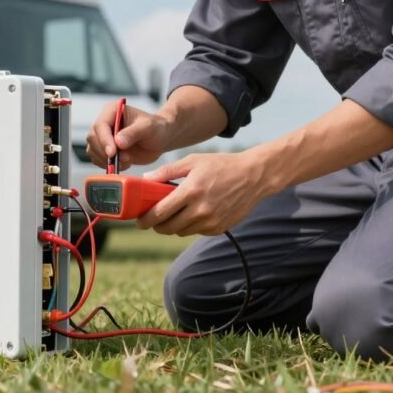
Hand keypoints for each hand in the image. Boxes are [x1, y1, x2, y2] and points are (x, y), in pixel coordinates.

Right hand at [86, 102, 172, 169]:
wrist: (161, 139)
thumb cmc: (156, 128)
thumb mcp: (149, 127)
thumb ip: (134, 132)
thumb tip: (118, 141)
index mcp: (112, 111)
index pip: (100, 125)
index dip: (104, 140)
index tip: (112, 152)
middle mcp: (105, 123)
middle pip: (93, 139)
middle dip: (106, 152)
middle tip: (125, 158)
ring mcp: (104, 137)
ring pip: (93, 151)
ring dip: (108, 160)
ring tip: (128, 159)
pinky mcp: (105, 150)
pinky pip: (98, 160)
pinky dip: (109, 165)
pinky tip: (125, 163)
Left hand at [136, 151, 272, 235]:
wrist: (254, 176)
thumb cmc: (221, 165)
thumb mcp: (193, 161)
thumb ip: (167, 171)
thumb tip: (146, 179)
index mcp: (191, 191)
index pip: (160, 213)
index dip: (145, 219)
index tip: (139, 220)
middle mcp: (200, 209)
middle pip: (167, 227)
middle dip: (156, 225)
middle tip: (153, 219)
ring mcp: (211, 221)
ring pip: (180, 231)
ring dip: (173, 225)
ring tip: (174, 213)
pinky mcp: (219, 228)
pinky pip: (196, 231)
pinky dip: (190, 225)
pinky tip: (193, 212)